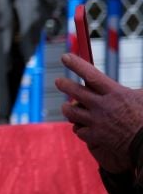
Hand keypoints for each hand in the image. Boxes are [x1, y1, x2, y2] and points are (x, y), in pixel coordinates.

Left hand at [56, 53, 142, 173]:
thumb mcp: (142, 96)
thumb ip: (130, 90)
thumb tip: (121, 84)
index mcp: (116, 93)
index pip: (91, 75)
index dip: (77, 65)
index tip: (65, 57)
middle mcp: (103, 106)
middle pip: (75, 92)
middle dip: (64, 84)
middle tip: (59, 81)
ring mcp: (97, 122)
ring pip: (71, 112)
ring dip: (67, 108)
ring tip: (67, 106)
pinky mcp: (96, 136)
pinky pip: (79, 130)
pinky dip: (79, 128)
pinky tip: (82, 126)